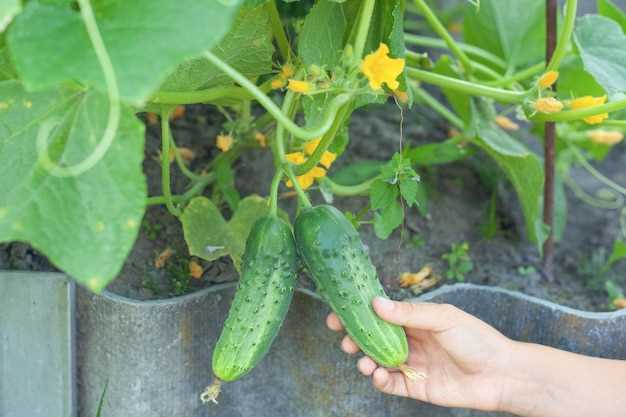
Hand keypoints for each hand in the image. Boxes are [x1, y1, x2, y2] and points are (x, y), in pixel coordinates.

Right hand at [326, 297, 512, 411]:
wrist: (502, 374)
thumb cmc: (477, 339)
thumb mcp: (443, 318)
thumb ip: (409, 312)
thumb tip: (376, 303)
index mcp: (415, 320)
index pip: (380, 314)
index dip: (359, 313)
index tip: (339, 312)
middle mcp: (410, 341)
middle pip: (374, 338)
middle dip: (356, 338)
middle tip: (345, 339)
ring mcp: (412, 364)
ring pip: (378, 361)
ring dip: (365, 360)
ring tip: (364, 361)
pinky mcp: (416, 387)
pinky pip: (390, 384)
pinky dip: (379, 380)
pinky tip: (378, 375)